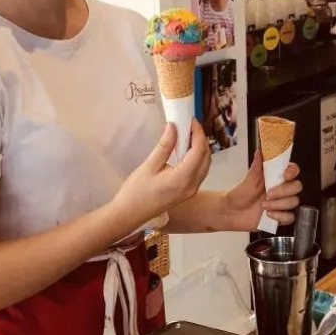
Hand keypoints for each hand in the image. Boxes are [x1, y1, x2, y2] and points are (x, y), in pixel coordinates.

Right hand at [108, 122, 210, 238]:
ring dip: (200, 148)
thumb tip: (174, 126)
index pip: (199, 150)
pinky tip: (185, 150)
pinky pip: (199, 172)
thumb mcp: (149, 166)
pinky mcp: (188, 192)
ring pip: (205, 164)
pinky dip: (197, 158)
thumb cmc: (136, 192)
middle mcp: (192, 185)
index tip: (190, 119)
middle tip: (188, 125)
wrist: (129, 215)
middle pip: (206, 157)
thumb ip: (164, 146)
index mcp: (183, 178)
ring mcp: (192, 191)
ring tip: (186, 135)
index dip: (197, 132)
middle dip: (200, 138)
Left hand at [221, 151, 301, 231]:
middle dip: (284, 191)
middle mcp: (280, 189)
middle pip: (297, 186)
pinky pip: (290, 217)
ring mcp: (281, 203)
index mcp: (274, 177)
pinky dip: (281, 216)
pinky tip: (269, 215)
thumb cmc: (238, 195)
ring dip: (279, 204)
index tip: (285, 175)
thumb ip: (256, 168)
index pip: (293, 170)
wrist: (230, 214)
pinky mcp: (280, 216)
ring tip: (264, 206)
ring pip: (294, 202)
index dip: (292, 171)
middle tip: (268, 194)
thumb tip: (259, 153)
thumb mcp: (246, 181)